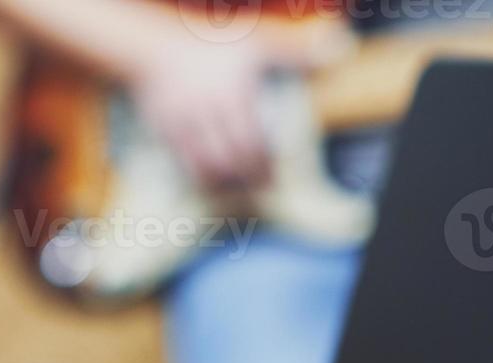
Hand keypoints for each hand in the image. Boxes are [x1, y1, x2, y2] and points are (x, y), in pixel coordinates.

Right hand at [128, 24, 351, 189]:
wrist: (154, 50)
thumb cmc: (210, 47)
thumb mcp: (254, 44)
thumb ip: (294, 53)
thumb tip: (339, 50)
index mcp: (235, 92)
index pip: (253, 140)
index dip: (265, 165)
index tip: (274, 178)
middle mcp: (210, 109)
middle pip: (232, 157)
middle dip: (248, 178)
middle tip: (261, 189)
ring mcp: (186, 122)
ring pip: (207, 164)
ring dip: (224, 182)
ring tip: (236, 188)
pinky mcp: (167, 132)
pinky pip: (185, 163)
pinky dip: (199, 178)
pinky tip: (210, 182)